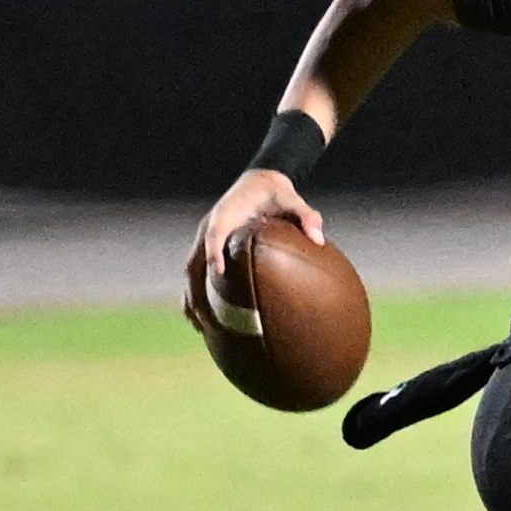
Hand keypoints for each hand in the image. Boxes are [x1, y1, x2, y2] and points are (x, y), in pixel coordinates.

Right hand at [184, 169, 323, 328]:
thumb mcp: (292, 198)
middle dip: (197, 289)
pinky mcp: (208, 248)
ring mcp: (205, 239)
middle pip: (194, 261)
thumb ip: (306, 215)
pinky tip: (202, 322)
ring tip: (202, 329)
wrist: (259, 181)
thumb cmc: (276, 193)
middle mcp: (210, 227)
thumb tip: (319, 239)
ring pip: (191, 271)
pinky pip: (196, 273)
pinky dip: (196, 295)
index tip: (218, 274)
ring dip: (192, 298)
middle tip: (206, 319)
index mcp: (226, 214)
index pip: (215, 234)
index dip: (214, 253)